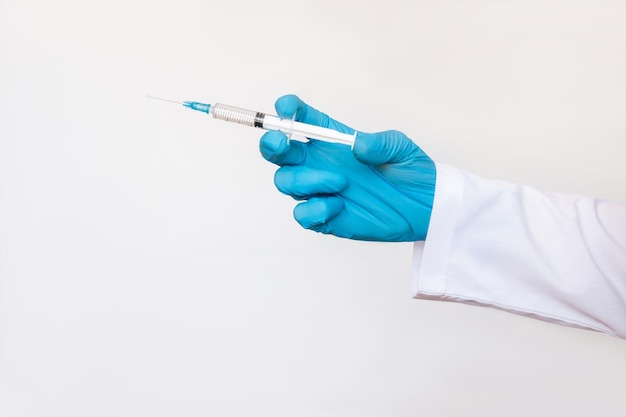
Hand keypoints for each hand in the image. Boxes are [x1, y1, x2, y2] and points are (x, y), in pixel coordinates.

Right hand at [259, 94, 435, 241]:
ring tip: (340, 181)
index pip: (301, 120)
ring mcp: (319, 190)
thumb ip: (379, 143)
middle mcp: (319, 163)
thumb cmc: (410, 171)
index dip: (288, 111)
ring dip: (305, 179)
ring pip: (285, 181)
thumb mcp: (400, 148)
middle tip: (281, 141)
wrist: (424, 208)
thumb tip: (357, 145)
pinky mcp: (325, 217)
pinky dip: (315, 208)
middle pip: (278, 151)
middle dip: (272, 144)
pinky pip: (302, 214)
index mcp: (332, 140)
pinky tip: (339, 206)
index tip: (286, 107)